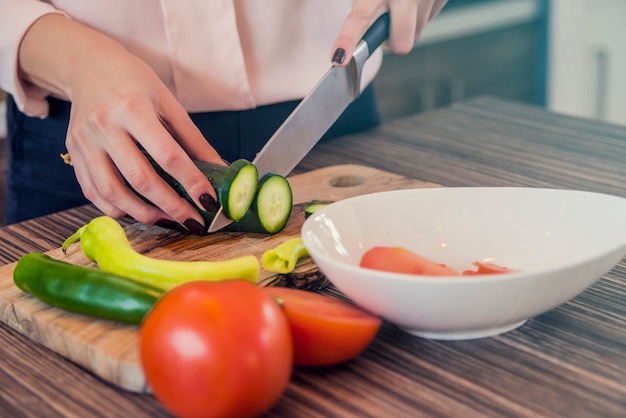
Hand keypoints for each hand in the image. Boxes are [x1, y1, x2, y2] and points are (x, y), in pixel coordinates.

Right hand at [19, 15, 222, 233]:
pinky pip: (94, 192)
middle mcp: (104, 126)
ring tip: (169, 220)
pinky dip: (117, 209)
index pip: (167, 155)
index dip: (191, 182)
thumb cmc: (134, 82)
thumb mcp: (168, 102)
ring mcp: (85, 142)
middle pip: (140, 178)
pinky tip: (140, 212)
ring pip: (112, 191)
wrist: (88, 67)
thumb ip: (193, 139)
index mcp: (133, 108)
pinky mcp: (74, 154)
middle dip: (171, 206)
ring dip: (144, 214)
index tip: (209, 201)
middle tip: (193, 222)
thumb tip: (219, 169)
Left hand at [330, 0, 447, 64]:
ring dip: (406, 26)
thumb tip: (353, 34)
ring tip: (400, 4)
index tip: (339, 57)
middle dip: (393, 42)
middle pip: (401, 43)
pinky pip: (428, 19)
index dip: (348, 40)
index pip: (360, 18)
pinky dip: (419, 14)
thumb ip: (362, 3)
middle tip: (385, 27)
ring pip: (416, 33)